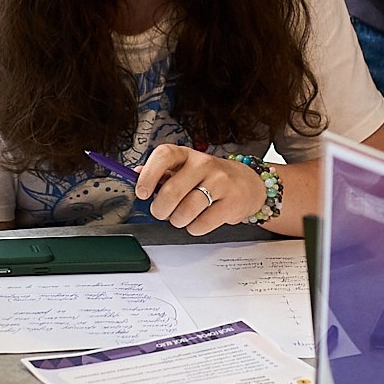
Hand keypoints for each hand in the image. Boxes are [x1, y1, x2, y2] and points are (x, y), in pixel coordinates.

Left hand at [136, 146, 268, 234]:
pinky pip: (201, 224)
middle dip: (160, 209)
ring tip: (183, 216)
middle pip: (172, 191)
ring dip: (178, 220)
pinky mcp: (231, 203)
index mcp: (187, 155)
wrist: (247, 185)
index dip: (148, 175)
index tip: (141, 192)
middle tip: (161, 212)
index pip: (164, 155)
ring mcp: (220, 182)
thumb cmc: (209, 177)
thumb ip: (161, 172)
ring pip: (185, 211)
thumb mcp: (185, 169)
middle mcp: (203, 164)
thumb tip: (135, 174)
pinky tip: (199, 220)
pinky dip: (194, 228)